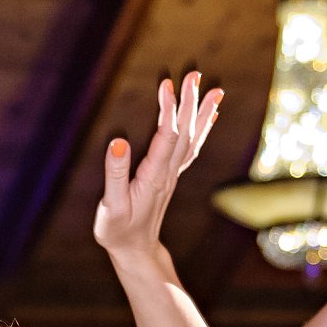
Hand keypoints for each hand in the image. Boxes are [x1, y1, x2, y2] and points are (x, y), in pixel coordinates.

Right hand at [94, 72, 221, 266]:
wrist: (136, 252)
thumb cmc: (118, 231)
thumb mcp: (111, 206)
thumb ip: (114, 175)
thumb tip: (118, 143)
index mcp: (153, 176)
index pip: (166, 136)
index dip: (168, 110)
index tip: (167, 84)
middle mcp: (168, 173)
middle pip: (185, 133)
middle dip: (190, 102)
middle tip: (194, 74)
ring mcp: (172, 175)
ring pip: (193, 140)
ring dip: (203, 114)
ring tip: (216, 91)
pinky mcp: (170, 178)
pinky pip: (191, 150)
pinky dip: (202, 131)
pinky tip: (209, 117)